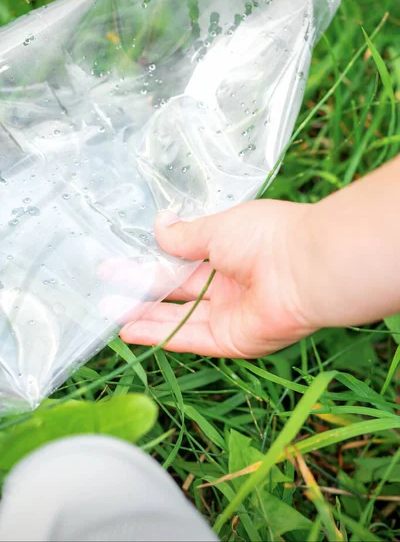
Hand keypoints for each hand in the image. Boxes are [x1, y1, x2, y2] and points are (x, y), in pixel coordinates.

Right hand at [119, 200, 315, 357]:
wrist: (302, 268)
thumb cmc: (264, 237)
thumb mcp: (217, 228)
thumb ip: (185, 235)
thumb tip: (159, 223)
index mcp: (227, 252)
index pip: (180, 259)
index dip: (149, 260)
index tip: (118, 260)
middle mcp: (227, 284)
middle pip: (175, 289)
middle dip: (139, 288)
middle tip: (104, 288)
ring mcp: (229, 314)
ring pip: (178, 316)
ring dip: (144, 315)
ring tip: (109, 312)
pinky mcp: (231, 340)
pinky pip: (190, 338)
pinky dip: (160, 336)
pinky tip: (130, 332)